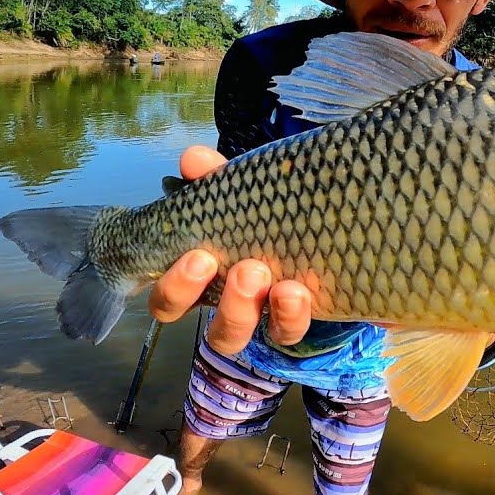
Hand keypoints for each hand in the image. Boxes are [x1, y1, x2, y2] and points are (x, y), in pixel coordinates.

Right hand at [147, 145, 313, 354]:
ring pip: (231, 336)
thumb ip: (217, 176)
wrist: (326, 231)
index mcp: (202, 278)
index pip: (168, 300)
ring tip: (255, 270)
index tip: (195, 254)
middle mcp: (224, 305)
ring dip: (238, 307)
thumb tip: (193, 158)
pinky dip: (288, 313)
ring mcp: (258, 317)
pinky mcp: (292, 320)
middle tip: (211, 260)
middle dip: (200, 296)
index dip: (173, 287)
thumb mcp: (242, 191)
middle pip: (188, 318)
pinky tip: (296, 289)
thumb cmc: (267, 212)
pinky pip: (286, 331)